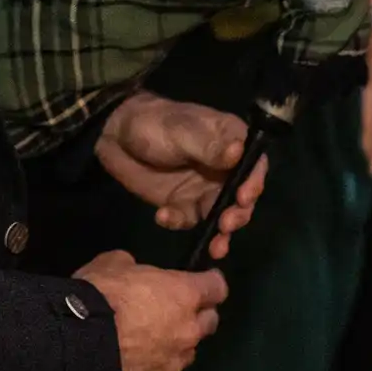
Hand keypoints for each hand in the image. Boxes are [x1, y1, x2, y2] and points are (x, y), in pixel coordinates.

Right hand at [74, 251, 227, 370]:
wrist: (80, 341)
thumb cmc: (101, 294)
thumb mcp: (114, 262)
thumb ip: (135, 267)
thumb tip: (134, 271)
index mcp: (184, 295)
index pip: (217, 287)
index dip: (209, 282)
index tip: (201, 280)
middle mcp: (188, 331)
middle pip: (209, 323)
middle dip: (198, 315)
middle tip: (176, 310)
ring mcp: (173, 363)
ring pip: (187, 353)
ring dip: (176, 345)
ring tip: (152, 341)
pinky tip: (136, 365)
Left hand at [96, 92, 267, 259]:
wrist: (117, 135)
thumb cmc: (156, 123)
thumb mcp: (182, 131)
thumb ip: (209, 146)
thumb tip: (239, 152)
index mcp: (231, 142)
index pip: (254, 164)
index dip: (254, 182)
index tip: (244, 197)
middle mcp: (224, 169)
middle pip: (241, 196)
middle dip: (238, 214)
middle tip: (226, 224)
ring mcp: (204, 189)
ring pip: (220, 215)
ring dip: (219, 232)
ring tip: (214, 247)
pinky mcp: (183, 204)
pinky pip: (188, 219)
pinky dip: (178, 222)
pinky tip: (163, 217)